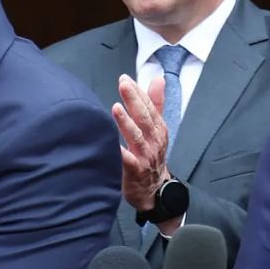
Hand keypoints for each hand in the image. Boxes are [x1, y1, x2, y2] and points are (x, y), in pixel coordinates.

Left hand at [111, 75, 171, 212]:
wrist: (154, 189)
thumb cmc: (151, 155)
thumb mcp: (157, 129)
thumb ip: (156, 103)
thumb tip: (159, 79)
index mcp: (158, 129)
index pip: (149, 107)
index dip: (138, 92)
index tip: (126, 79)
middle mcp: (154, 140)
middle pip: (144, 117)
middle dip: (134, 100)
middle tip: (123, 84)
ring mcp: (145, 156)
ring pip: (136, 137)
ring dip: (126, 122)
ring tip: (116, 108)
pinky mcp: (135, 170)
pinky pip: (127, 160)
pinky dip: (119, 152)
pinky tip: (110, 143)